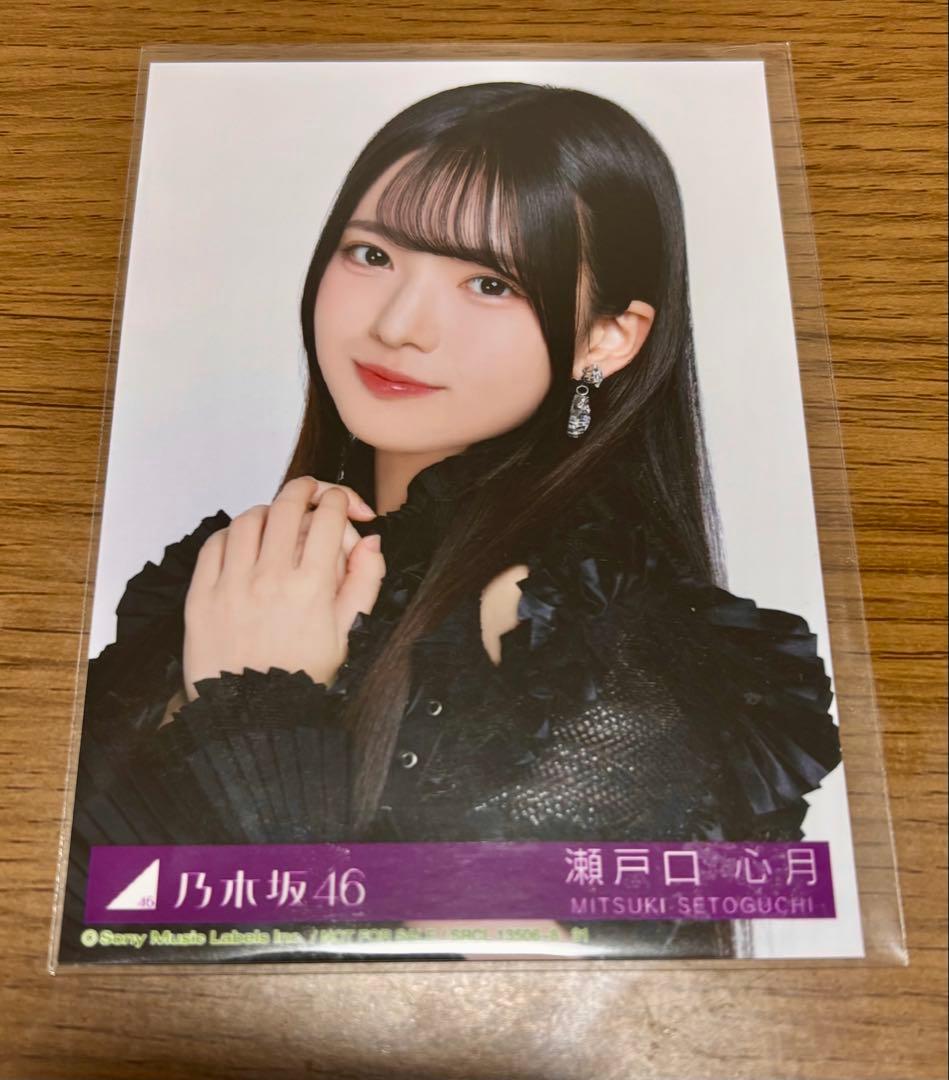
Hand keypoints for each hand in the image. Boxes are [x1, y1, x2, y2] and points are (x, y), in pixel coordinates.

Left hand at [182, 477, 384, 700]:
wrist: (252, 718)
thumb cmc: (301, 678)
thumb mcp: (348, 634)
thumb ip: (364, 582)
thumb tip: (372, 542)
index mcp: (312, 587)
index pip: (328, 516)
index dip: (342, 500)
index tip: (346, 505)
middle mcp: (271, 578)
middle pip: (288, 504)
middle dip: (308, 489)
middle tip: (316, 493)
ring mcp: (232, 584)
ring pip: (249, 519)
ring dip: (269, 511)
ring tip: (279, 522)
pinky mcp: (202, 595)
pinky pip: (214, 544)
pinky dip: (233, 534)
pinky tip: (245, 544)